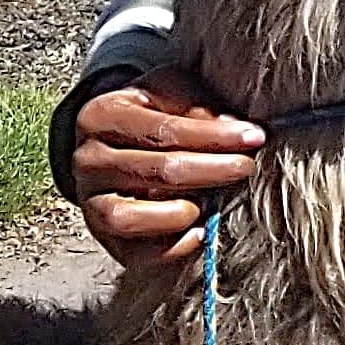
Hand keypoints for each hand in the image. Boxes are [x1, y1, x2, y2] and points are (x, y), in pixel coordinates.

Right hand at [70, 65, 264, 269]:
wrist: (114, 139)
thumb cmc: (153, 111)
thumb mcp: (171, 91)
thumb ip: (198, 105)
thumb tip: (235, 129)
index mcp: (105, 115)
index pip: (165, 130)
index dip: (214, 135)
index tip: (255, 137)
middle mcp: (89, 160)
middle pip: (156, 171)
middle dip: (211, 170)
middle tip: (246, 167)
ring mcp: (90, 201)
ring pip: (129, 217)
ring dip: (179, 213)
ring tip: (213, 202)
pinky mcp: (101, 235)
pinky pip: (131, 253)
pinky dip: (168, 248)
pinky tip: (199, 232)